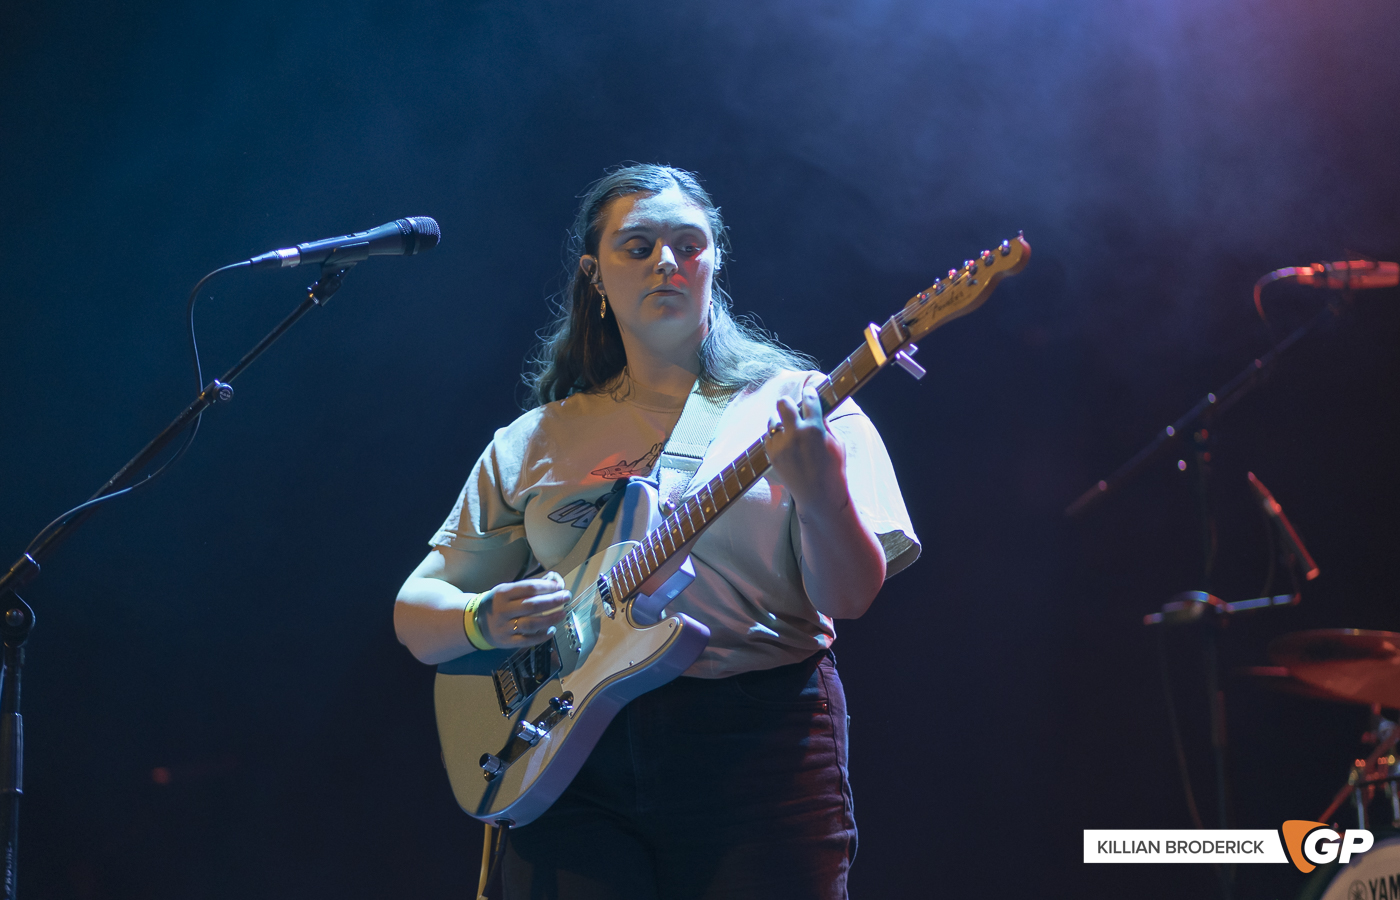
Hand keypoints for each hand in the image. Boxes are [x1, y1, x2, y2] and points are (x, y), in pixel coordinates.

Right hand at [478, 571, 570, 647]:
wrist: (476, 622)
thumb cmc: (498, 603)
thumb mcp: (507, 590)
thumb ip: (528, 587)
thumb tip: (554, 580)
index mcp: (502, 594)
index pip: (529, 588)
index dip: (547, 587)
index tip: (559, 586)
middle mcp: (502, 610)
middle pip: (532, 605)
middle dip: (553, 601)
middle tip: (566, 597)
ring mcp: (504, 627)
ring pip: (531, 623)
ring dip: (550, 619)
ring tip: (562, 614)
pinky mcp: (507, 641)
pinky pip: (527, 640)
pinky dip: (542, 636)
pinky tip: (552, 630)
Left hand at [763, 383, 847, 514]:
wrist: (820, 497)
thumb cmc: (834, 470)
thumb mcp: (838, 443)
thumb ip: (825, 424)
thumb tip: (815, 409)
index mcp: (815, 429)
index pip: (809, 399)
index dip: (810, 393)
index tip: (809, 392)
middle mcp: (795, 434)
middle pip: (783, 403)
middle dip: (789, 403)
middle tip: (794, 407)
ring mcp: (781, 445)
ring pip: (773, 420)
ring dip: (781, 421)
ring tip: (789, 428)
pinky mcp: (772, 455)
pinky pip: (768, 436)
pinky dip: (776, 436)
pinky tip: (785, 440)